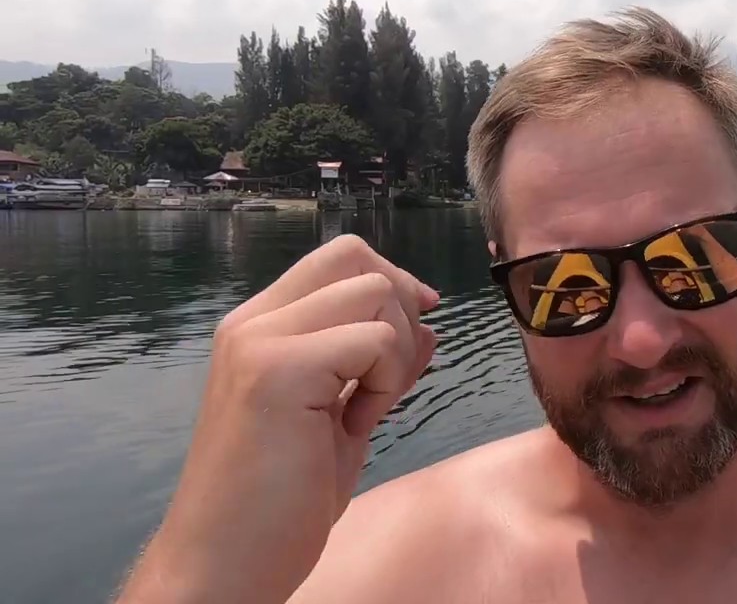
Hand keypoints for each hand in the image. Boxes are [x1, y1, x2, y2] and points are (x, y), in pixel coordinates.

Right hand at [116, 234, 438, 603]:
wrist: (225, 563)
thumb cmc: (279, 501)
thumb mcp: (344, 416)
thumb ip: (378, 362)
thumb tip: (428, 317)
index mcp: (260, 326)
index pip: (340, 258)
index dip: (392, 285)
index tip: (410, 339)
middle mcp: (253, 322)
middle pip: (357, 255)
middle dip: (402, 309)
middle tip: (389, 377)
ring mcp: (261, 341)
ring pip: (374, 290)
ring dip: (396, 350)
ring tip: (365, 409)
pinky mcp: (277, 371)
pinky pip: (376, 340)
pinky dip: (388, 381)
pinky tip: (356, 425)